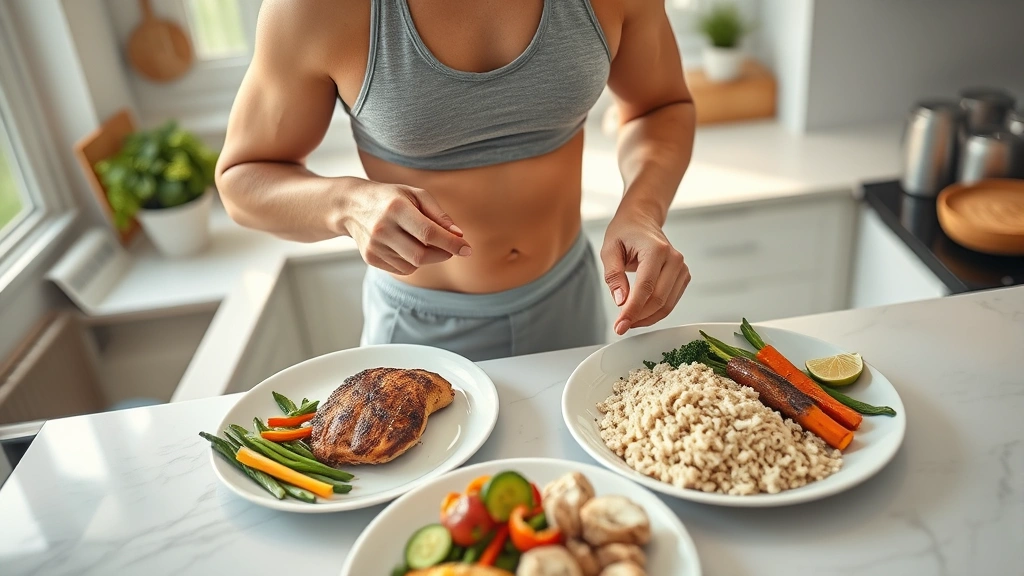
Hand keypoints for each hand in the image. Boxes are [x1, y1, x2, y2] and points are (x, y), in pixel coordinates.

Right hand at [344, 182, 471, 274]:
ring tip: (422, 240)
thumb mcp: (416, 195)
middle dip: (442, 254)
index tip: (467, 249)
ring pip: (413, 265)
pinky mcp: (370, 258)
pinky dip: (412, 262)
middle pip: (421, 255)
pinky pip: (402, 269)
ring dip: (427, 257)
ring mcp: (374, 246)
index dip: (451, 243)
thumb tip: (458, 235)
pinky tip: (406, 246)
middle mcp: (382, 228)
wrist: (351, 206)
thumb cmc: (391, 198)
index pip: (429, 233)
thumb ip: (438, 214)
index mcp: (396, 208)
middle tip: (450, 247)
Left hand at [601, 210, 689, 334]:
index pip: (645, 288)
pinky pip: (671, 301)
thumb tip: (621, 301)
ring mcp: (681, 268)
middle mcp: (673, 258)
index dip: (632, 311)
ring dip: (647, 318)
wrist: (641, 221)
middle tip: (620, 326)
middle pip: (658, 299)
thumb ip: (614, 276)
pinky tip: (640, 313)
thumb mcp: (609, 250)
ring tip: (628, 320)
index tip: (620, 326)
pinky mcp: (683, 276)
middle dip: (638, 317)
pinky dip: (656, 312)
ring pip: (667, 304)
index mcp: (656, 249)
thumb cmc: (624, 232)